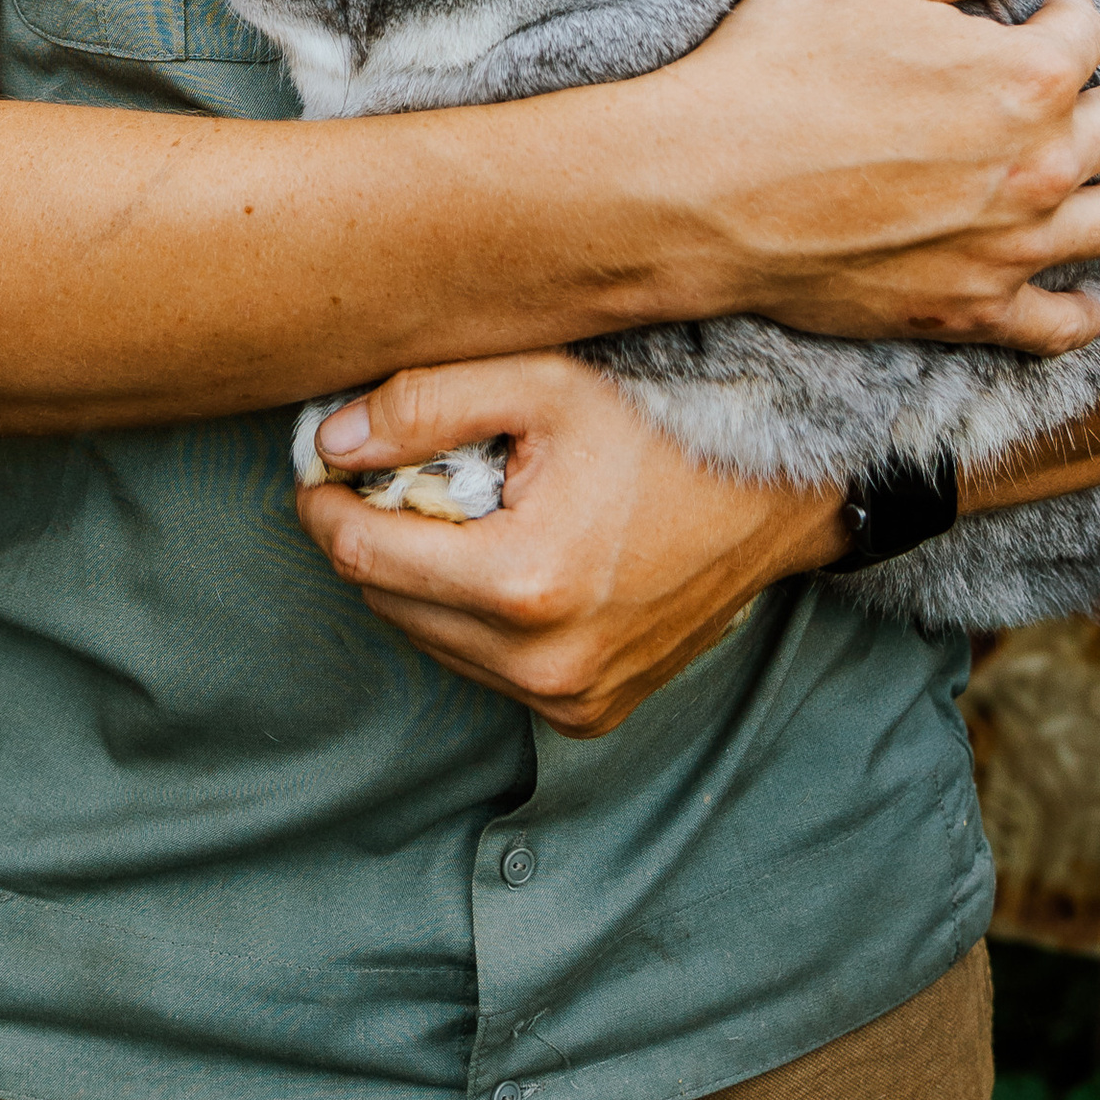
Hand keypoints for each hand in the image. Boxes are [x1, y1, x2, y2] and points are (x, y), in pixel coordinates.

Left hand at [292, 352, 846, 738]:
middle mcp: (546, 662)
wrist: (778, 498)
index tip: (321, 468)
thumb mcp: (544, 384)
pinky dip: (477, 618)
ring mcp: (571, 698)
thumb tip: (330, 444)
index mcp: (526, 582)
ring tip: (471, 512)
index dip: (327, 505)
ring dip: (426, 580)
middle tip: (399, 477)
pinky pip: (486, 668)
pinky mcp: (589, 714)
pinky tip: (515, 558)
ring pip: (431, 640)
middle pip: (389, 602)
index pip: (363, 555)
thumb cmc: (665, 428)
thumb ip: (424, 405)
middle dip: (377, 538)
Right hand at [631, 0, 1099, 355]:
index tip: (1056, 3)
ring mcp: (1008, 247)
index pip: (1085, 33)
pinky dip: (1086, 313)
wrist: (709, 185)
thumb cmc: (784, 66)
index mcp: (1029, 77)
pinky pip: (1052, 323)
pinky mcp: (964, 309)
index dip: (1072, 9)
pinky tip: (1099, 303)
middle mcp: (1040, 167)